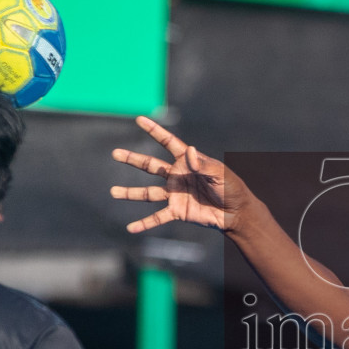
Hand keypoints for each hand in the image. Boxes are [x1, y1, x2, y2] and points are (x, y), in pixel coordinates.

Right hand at [111, 117, 253, 233]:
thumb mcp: (220, 174)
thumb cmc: (231, 188)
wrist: (236, 212)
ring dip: (130, 194)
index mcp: (187, 161)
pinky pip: (157, 217)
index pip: (168, 143)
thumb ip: (203, 165)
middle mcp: (177, 176)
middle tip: (115, 153)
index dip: (154, 131)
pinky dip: (144, 223)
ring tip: (113, 192)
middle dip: (133, 159)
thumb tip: (190, 152)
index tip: (139, 120)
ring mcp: (175, 194)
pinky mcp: (177, 211)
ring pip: (148, 193)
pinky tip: (130, 228)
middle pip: (150, 166)